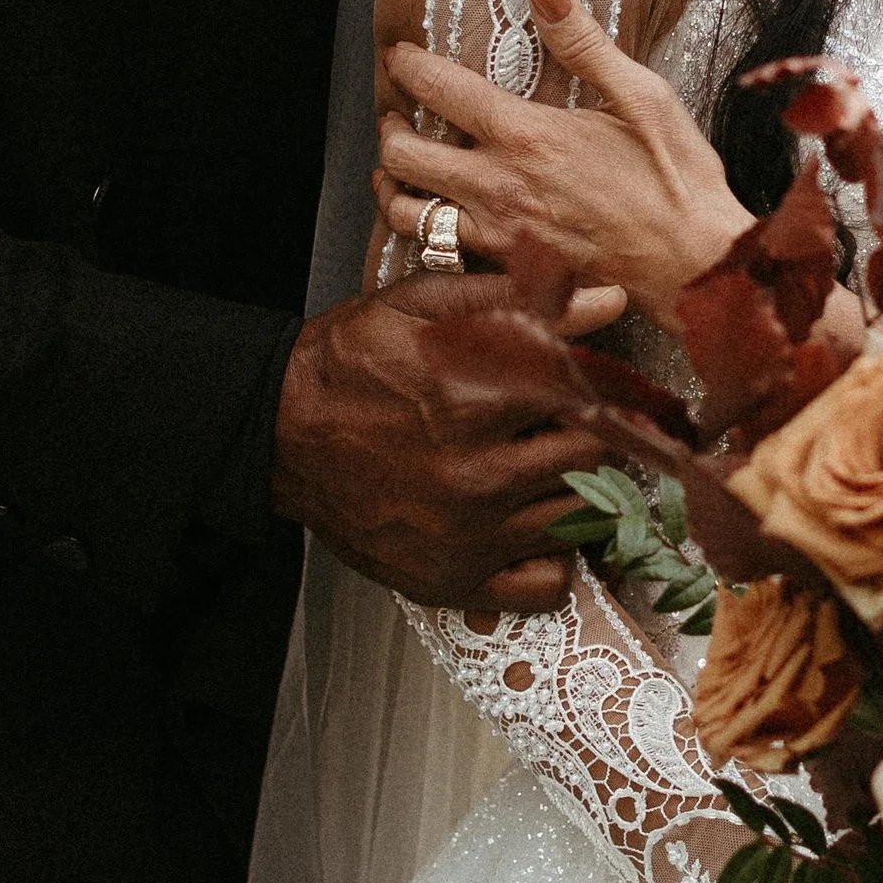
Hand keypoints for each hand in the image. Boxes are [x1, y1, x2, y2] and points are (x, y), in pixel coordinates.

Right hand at [269, 268, 610, 612]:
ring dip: (575, 491)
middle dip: (589, 434)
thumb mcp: (424, 306)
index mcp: (473, 401)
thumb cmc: (351, 365)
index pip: (591, 398)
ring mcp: (466, 538)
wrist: (277, 433)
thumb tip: (606, 300)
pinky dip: (552, 557)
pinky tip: (528, 522)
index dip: (596, 385)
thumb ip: (519, 296)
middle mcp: (476, 478)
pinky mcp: (452, 580)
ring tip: (541, 465)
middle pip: (594, 461)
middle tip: (562, 423)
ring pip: (580, 520)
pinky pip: (548, 585)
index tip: (584, 380)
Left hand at [378, 0, 750, 327]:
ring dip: (396, 184)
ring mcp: (500, 233)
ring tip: (403, 166)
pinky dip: (425, 230)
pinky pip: (439, 253)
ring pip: (409, 212)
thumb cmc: (676, 181)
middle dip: (391, 127)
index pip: (440, 90)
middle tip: (398, 113)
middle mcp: (500, 186)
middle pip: (404, 154)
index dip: (409, 66)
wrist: (695, 264)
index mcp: (528, 136)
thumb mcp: (643, 97)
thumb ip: (585, 44)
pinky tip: (439, 214)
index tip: (401, 55)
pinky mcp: (509, 269)